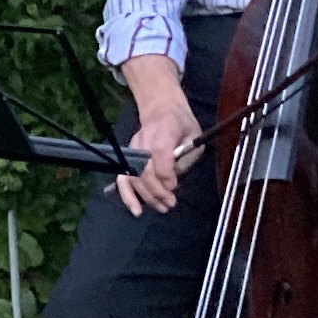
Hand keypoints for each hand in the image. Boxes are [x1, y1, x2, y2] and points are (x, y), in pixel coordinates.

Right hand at [118, 82, 200, 216]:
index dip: (167, 178)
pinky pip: (123, 178)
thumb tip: (175, 177)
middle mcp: (143, 143)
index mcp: (161, 135)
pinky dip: (127, 195)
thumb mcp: (194, 136)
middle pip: (145, 173)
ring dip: (146, 197)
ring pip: (133, 178)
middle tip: (170, 203)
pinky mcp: (128, 156)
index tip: (174, 188)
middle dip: (158, 192)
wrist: (160, 108)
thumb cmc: (180, 122)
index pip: (160, 160)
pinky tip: (136, 209)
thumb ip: (186, 158)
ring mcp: (133, 150)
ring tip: (161, 208)